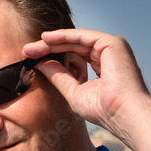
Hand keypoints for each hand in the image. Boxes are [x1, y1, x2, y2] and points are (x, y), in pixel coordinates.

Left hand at [22, 29, 150, 140]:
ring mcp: (112, 47)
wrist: (124, 114)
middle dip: (48, 47)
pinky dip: (64, 36)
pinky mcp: (112, 43)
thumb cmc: (105, 110)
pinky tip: (46, 39)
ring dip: (52, 42)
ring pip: (76, 39)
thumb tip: (41, 64)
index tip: (32, 59)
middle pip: (73, 46)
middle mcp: (108, 54)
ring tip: (32, 47)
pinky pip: (83, 36)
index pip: (74, 56)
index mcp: (103, 66)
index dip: (52, 56)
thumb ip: (60, 77)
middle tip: (26, 50)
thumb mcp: (75, 92)